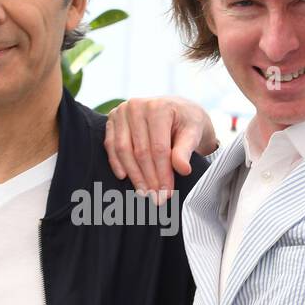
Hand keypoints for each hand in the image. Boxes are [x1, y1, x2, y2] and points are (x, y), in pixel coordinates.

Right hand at [104, 96, 218, 201]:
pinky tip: (125, 177)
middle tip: (156, 198)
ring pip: (124, 150)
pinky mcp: (112, 119)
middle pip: (140, 151)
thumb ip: (186, 150)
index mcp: (159, 107)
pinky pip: (111, 145)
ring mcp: (122, 111)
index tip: (167, 193)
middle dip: (149, 178)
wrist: (178, 110)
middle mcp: (137, 106)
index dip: (162, 173)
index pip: (158, 148)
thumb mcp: (194, 133)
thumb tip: (182, 169)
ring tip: (144, 192)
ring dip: (133, 174)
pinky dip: (117, 163)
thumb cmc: (187, 122)